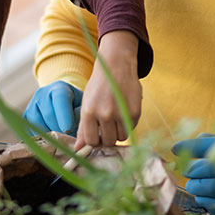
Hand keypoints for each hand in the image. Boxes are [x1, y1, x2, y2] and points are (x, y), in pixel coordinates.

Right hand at [23, 81, 82, 136]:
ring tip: (60, 141)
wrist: (61, 102)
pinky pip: (29, 130)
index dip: (64, 116)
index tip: (68, 129)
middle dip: (59, 130)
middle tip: (68, 140)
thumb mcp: (81, 106)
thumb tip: (76, 134)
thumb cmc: (75, 105)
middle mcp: (43, 94)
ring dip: (49, 136)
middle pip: (48, 114)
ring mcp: (32, 104)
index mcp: (59, 88)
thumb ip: (80, 116)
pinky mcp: (26, 116)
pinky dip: (40, 138)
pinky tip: (50, 141)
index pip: (60, 99)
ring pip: (37, 124)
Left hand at [76, 30, 141, 147]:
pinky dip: (128, 124)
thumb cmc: (99, 86)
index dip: (95, 141)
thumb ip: (83, 127)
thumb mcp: (87, 103)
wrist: (116, 65)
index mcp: (89, 112)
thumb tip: (79, 148)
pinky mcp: (135, 112)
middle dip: (107, 138)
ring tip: (116, 117)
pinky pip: (131, 129)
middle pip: (108, 142)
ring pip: (121, 138)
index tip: (97, 136)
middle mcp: (104, 114)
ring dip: (118, 131)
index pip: (91, 141)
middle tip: (108, 126)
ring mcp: (120, 113)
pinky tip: (124, 110)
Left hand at [172, 134, 214, 214]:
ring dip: (196, 186)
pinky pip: (214, 205)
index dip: (190, 146)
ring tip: (196, 184)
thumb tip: (195, 137)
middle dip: (191, 169)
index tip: (175, 147)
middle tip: (189, 170)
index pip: (210, 144)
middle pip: (204, 168)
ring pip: (206, 187)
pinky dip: (205, 201)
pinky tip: (206, 197)